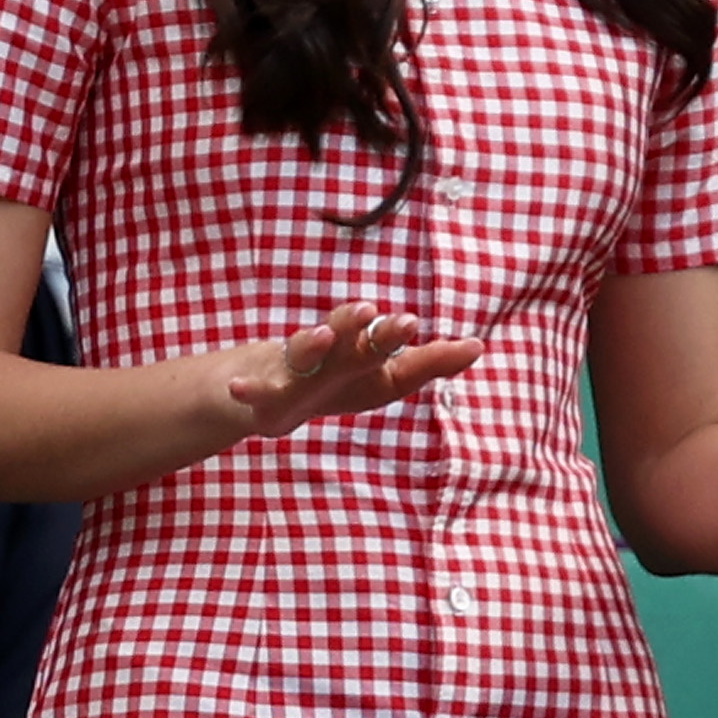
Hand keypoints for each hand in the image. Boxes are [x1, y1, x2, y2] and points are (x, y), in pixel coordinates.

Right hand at [226, 302, 483, 439]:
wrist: (252, 389)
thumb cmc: (327, 381)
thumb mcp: (378, 381)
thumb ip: (425, 365)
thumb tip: (478, 345)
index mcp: (362, 360)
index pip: (402, 360)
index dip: (433, 357)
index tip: (470, 347)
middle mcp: (330, 358)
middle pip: (357, 347)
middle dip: (380, 337)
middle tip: (406, 324)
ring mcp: (292, 373)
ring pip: (304, 354)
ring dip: (314, 342)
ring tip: (324, 335)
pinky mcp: (259, 394)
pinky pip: (252, 391)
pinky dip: (246, 387)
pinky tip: (238, 387)